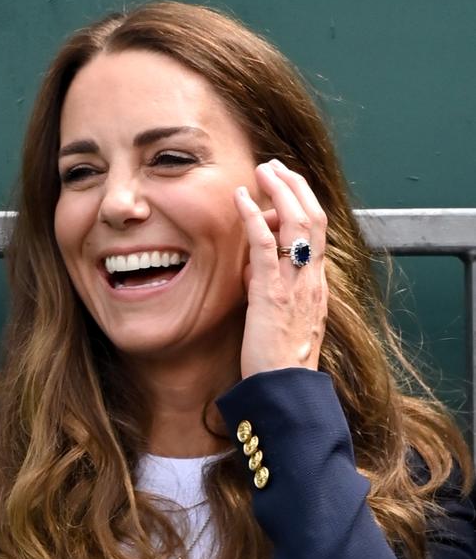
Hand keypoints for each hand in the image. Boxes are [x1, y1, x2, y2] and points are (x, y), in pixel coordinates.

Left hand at [234, 159, 327, 377]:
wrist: (284, 391)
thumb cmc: (279, 364)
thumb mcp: (282, 321)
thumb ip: (271, 292)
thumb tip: (253, 273)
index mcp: (316, 286)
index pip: (318, 234)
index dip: (304, 204)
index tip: (286, 187)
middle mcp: (311, 280)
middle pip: (315, 217)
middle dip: (296, 186)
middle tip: (274, 167)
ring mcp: (294, 285)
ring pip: (297, 222)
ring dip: (279, 189)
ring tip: (262, 170)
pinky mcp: (271, 293)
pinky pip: (265, 245)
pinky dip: (253, 216)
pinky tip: (241, 198)